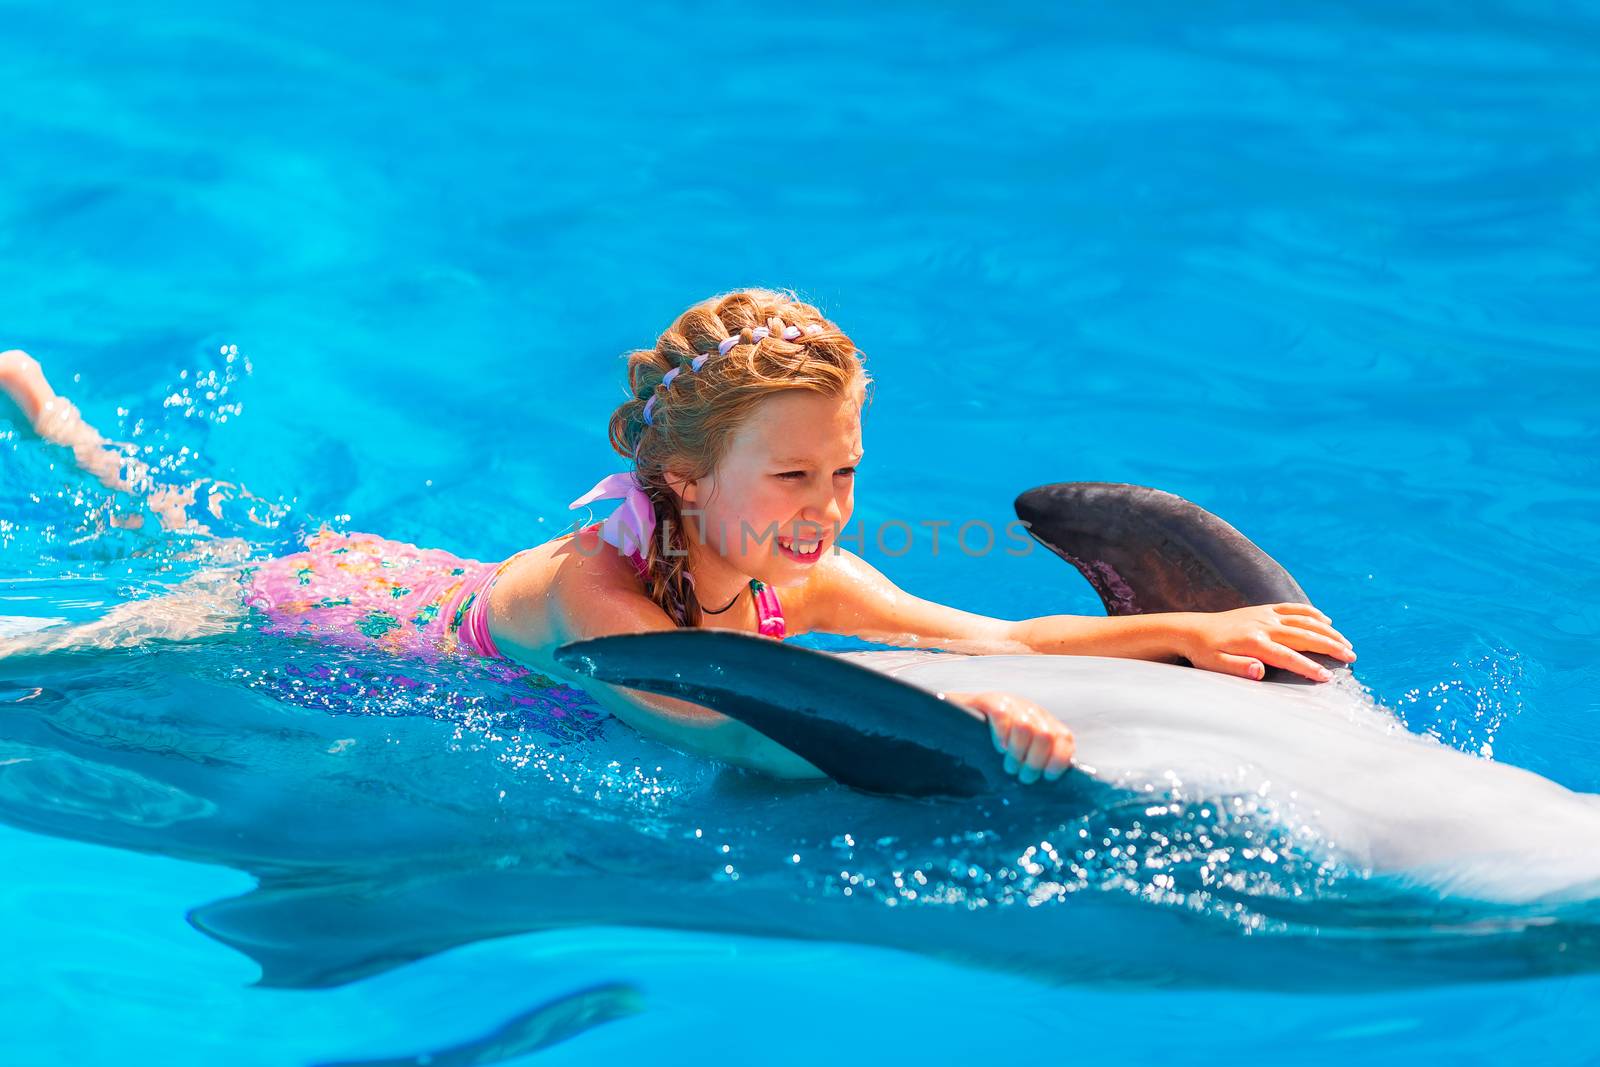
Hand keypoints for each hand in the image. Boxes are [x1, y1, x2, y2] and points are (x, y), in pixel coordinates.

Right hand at [947, 690, 1074, 784]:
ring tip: (1009, 766)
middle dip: (1035, 762)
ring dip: (1017, 753)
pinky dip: (1002, 736)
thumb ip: (1037, 764)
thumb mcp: (1020, 753)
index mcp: (1046, 724)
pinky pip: (1002, 716)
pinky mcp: (990, 700)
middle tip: (1023, 776)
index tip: (1048, 777)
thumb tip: (1054, 793)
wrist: (956, 723)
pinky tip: (999, 748)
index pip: (1064, 738)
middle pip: (1046, 736)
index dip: (1060, 759)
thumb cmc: (992, 746)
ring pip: (1025, 728)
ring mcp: (1012, 703)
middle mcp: (1032, 711)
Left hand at [1176, 603, 1354, 682]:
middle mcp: (1264, 625)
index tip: (1327, 678)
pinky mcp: (1264, 609)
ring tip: (1346, 643)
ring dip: (1327, 631)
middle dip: (1330, 646)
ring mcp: (1265, 615)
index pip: (1288, 657)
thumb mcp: (1215, 665)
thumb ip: (1238, 668)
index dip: (1309, 668)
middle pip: (1304, 635)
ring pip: (1304, 620)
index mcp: (1254, 642)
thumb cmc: (1205, 652)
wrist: (1192, 629)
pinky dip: (1311, 613)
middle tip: (1351, 657)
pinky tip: (1326, 621)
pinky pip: (1293, 608)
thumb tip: (1260, 671)